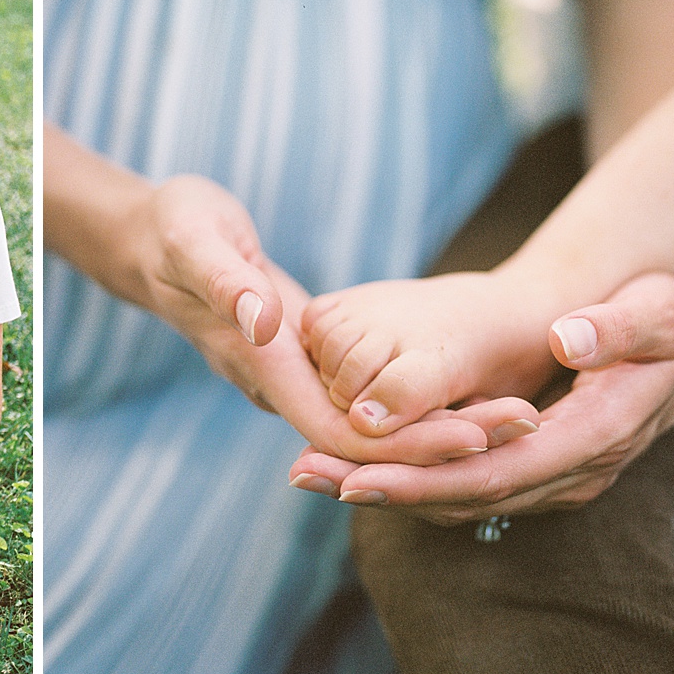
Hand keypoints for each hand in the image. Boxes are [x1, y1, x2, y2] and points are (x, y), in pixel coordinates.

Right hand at [127, 176, 500, 464]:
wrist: (148, 238)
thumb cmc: (172, 229)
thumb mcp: (195, 240)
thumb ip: (226, 282)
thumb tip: (265, 322)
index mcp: (261, 365)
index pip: (342, 432)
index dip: (408, 442)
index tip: (476, 436)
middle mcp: (280, 384)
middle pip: (369, 443)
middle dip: (444, 441)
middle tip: (526, 422)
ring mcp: (294, 376)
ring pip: (373, 427)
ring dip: (439, 427)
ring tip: (517, 411)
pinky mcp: (308, 359)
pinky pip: (368, 400)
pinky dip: (417, 405)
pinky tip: (469, 391)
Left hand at [288, 269, 673, 522]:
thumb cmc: (667, 315)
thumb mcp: (659, 309)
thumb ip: (619, 326)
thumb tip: (567, 339)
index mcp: (594, 438)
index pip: (497, 471)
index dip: (425, 477)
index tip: (358, 474)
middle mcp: (569, 474)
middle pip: (465, 496)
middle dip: (383, 489)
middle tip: (306, 474)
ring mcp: (551, 479)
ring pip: (459, 498)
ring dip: (385, 487)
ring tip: (310, 469)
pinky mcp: (530, 469)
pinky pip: (463, 485)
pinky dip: (408, 477)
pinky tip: (352, 462)